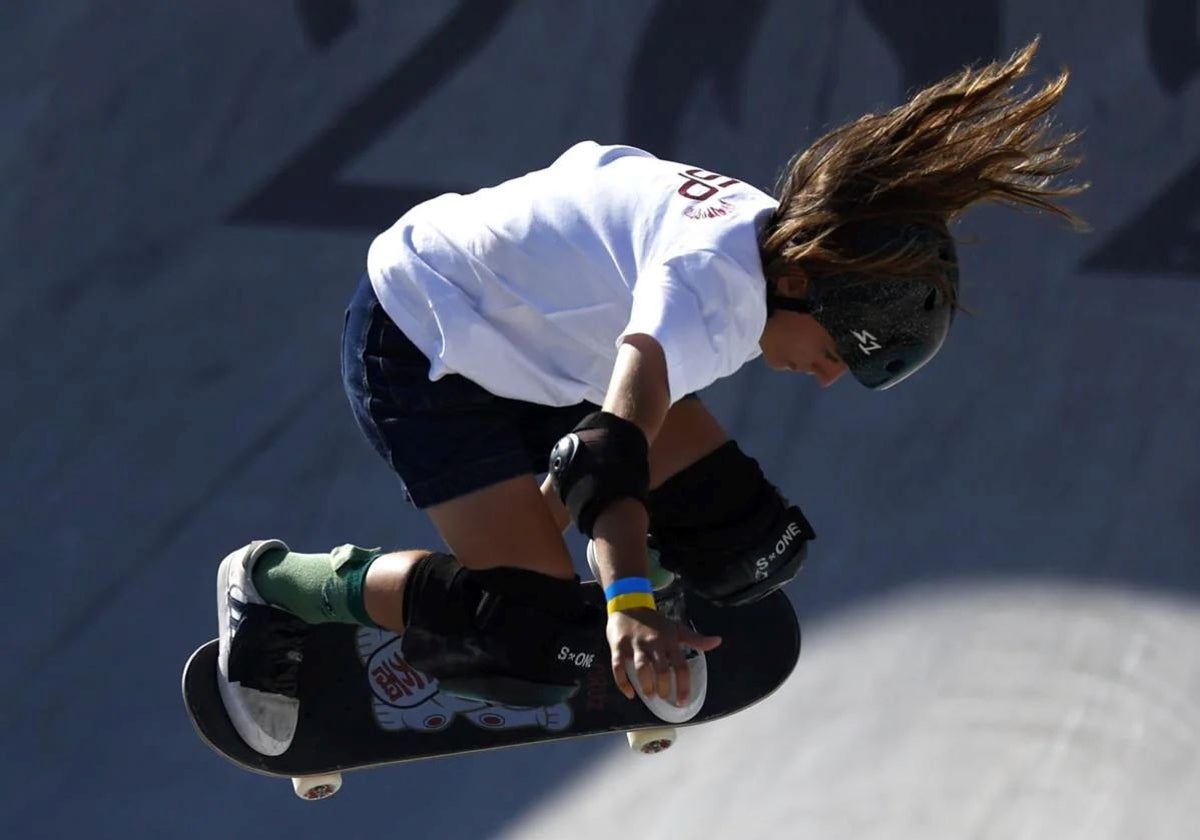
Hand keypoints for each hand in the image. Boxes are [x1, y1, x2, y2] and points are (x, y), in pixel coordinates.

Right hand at [606, 607, 721, 704]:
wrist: (629, 603)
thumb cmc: (655, 621)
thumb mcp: (676, 628)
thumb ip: (696, 639)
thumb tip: (718, 641)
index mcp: (670, 640)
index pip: (680, 666)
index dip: (683, 686)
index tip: (682, 701)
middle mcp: (654, 643)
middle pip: (662, 670)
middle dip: (664, 688)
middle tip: (664, 697)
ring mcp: (635, 645)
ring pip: (642, 669)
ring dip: (647, 686)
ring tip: (650, 695)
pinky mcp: (619, 646)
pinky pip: (619, 667)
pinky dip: (623, 684)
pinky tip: (630, 694)